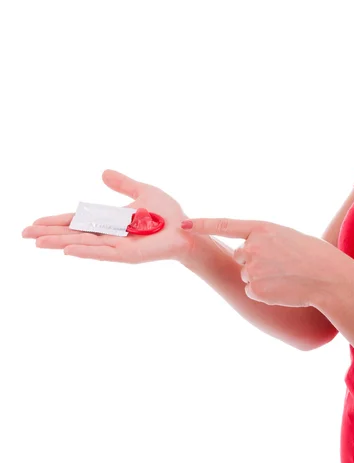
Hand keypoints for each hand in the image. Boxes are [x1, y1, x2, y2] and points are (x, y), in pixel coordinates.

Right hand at [22, 170, 192, 262]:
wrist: (187, 230)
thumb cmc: (168, 214)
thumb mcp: (142, 191)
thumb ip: (122, 184)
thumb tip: (103, 172)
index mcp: (109, 222)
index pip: (76, 221)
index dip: (55, 222)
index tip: (34, 223)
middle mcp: (109, 236)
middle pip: (73, 234)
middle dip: (48, 234)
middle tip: (24, 235)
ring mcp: (116, 247)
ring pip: (82, 244)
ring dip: (60, 243)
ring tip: (38, 243)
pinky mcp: (127, 255)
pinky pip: (103, 253)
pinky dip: (85, 252)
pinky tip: (67, 251)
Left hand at [181, 217, 348, 306]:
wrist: (329, 279)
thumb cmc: (314, 255)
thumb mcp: (287, 236)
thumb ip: (262, 239)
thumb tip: (244, 251)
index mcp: (262, 229)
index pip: (225, 225)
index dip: (202, 225)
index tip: (184, 225)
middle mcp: (252, 247)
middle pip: (240, 255)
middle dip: (254, 260)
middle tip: (280, 264)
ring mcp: (252, 269)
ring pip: (246, 274)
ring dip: (261, 277)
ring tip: (285, 276)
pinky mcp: (254, 289)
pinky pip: (251, 291)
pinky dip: (264, 293)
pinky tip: (282, 289)